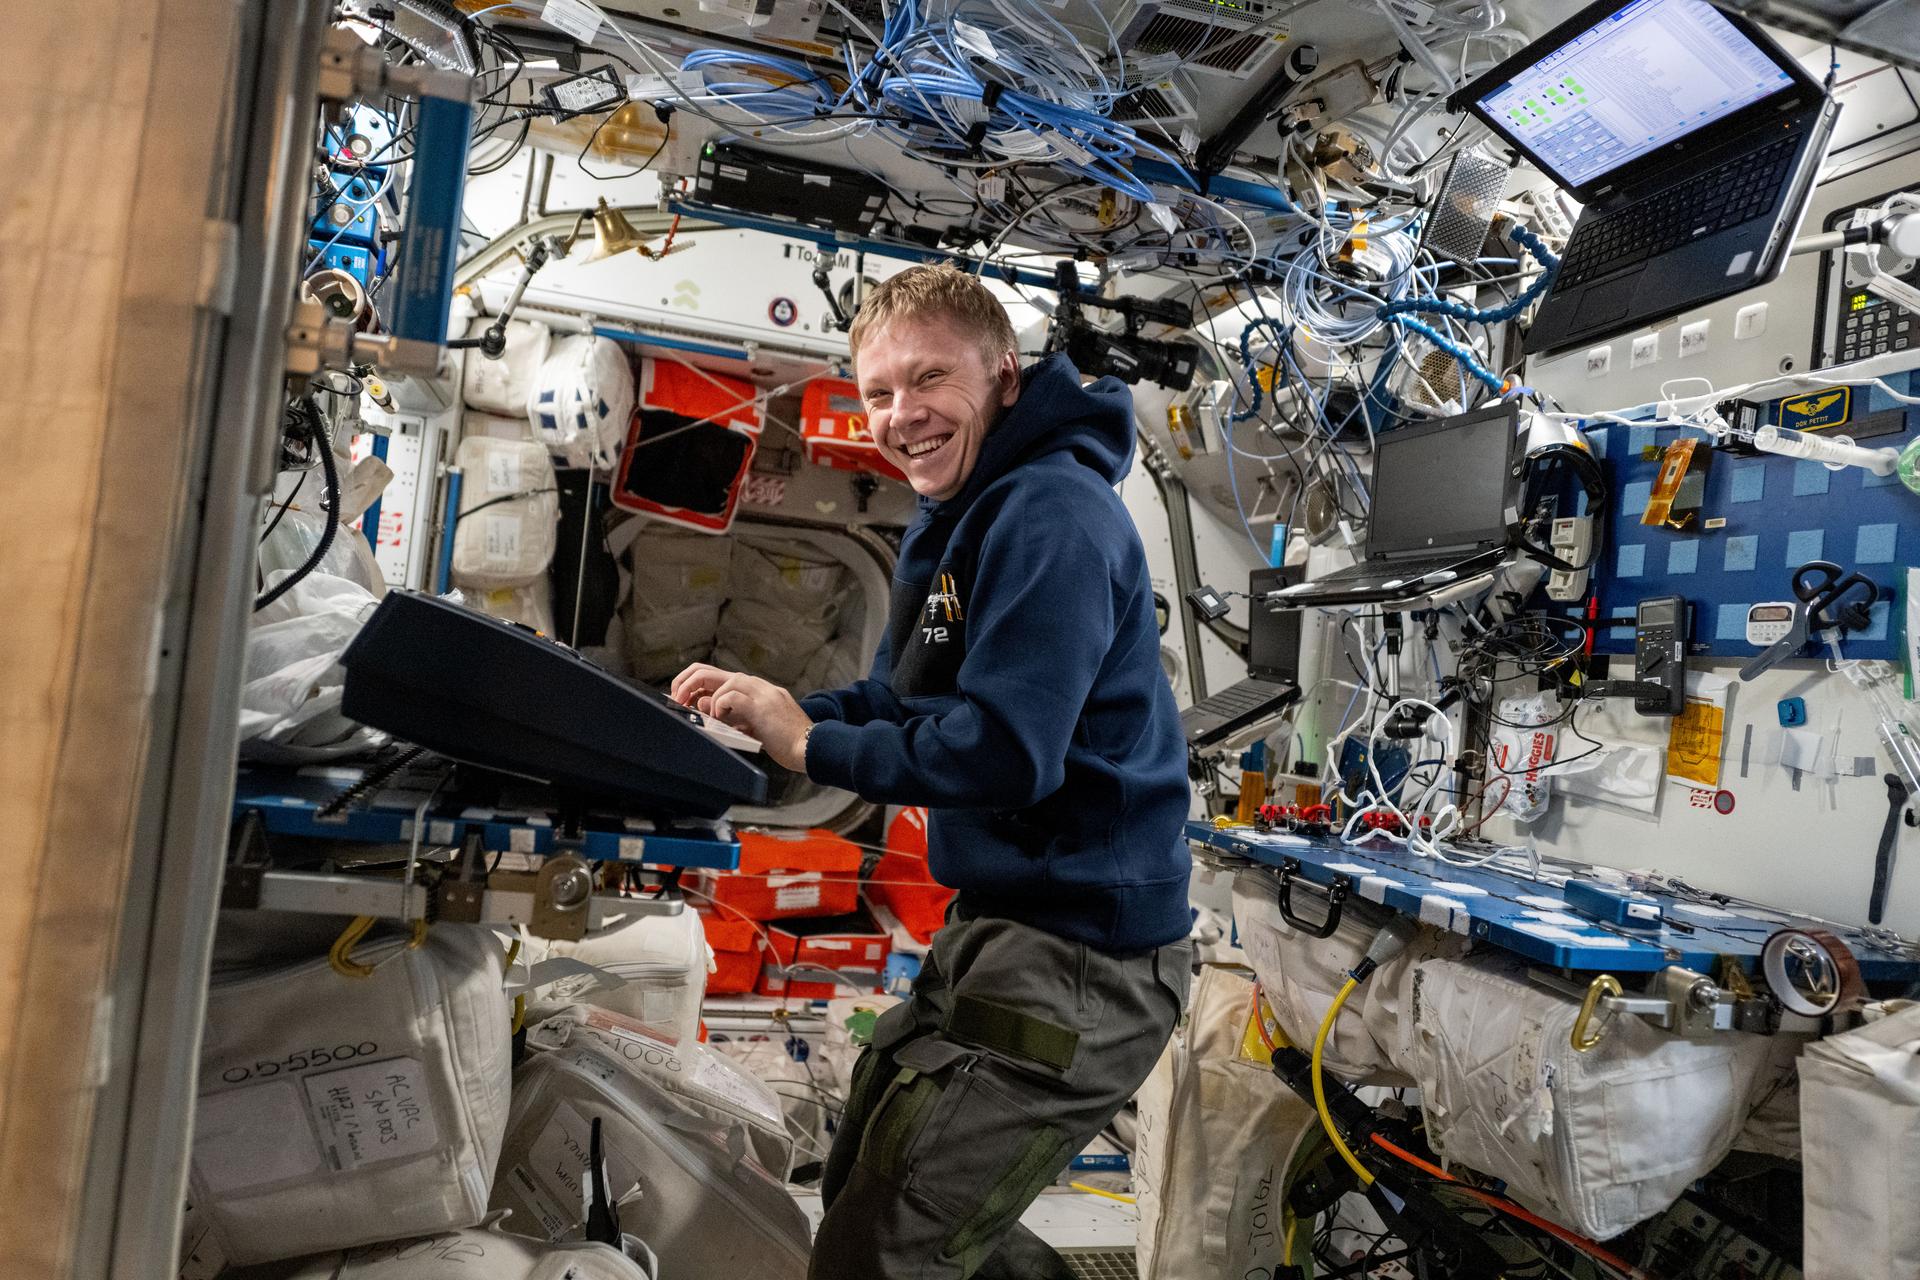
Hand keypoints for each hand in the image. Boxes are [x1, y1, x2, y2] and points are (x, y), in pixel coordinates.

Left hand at [670, 663, 814, 772]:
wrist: (809, 746)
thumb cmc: (785, 739)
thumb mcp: (753, 724)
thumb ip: (731, 714)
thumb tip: (704, 706)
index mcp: (754, 688)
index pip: (715, 676)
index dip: (692, 684)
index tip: (681, 699)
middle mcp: (756, 685)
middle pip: (709, 671)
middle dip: (686, 683)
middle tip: (677, 699)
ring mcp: (760, 692)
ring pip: (721, 681)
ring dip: (705, 698)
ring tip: (706, 715)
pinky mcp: (761, 705)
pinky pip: (730, 696)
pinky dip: (720, 706)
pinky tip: (722, 719)